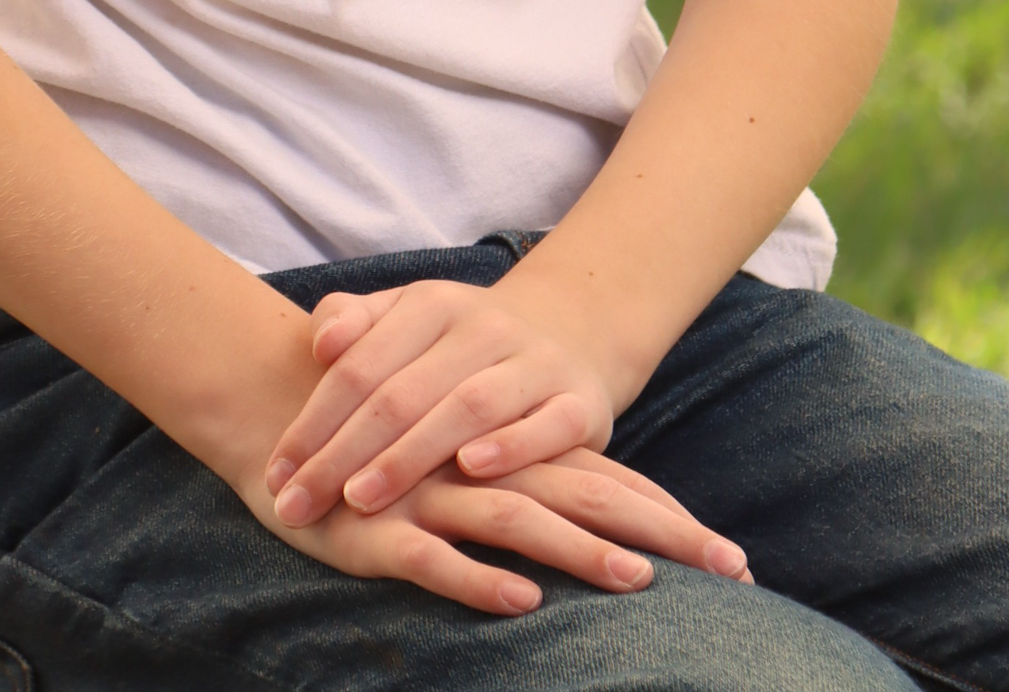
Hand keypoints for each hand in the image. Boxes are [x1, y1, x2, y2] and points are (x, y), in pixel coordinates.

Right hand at [253, 442, 752, 617]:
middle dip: (660, 536)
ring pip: (517, 522)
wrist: (275, 409)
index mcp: (504, 448)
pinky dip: (477, 580)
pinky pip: (433, 559)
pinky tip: (521, 601)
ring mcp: (430, 497)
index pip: (601, 479)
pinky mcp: (379, 531)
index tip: (733, 558)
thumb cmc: (374, 442)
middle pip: (583, 496)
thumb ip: (505, 468)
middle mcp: (478, 467)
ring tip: (638, 583)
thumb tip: (568, 521)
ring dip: (580, 552)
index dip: (665, 514)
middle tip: (732, 571)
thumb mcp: (447, 453)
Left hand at [266, 276, 725, 556]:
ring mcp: (532, 363)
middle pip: (401, 392)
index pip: (358, 365)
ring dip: (410, 456)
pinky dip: (510, 445)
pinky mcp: (579, 402)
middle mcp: (481, 328)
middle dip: (343, 454)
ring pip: (466, 408)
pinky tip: (469, 470)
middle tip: (298, 505)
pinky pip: (545, 424)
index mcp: (430, 305)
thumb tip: (318, 340)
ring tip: (360, 499)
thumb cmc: (460, 344)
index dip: (312, 420)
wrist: (567, 335)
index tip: (276, 473)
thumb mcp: (408, 320)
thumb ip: (356, 323)